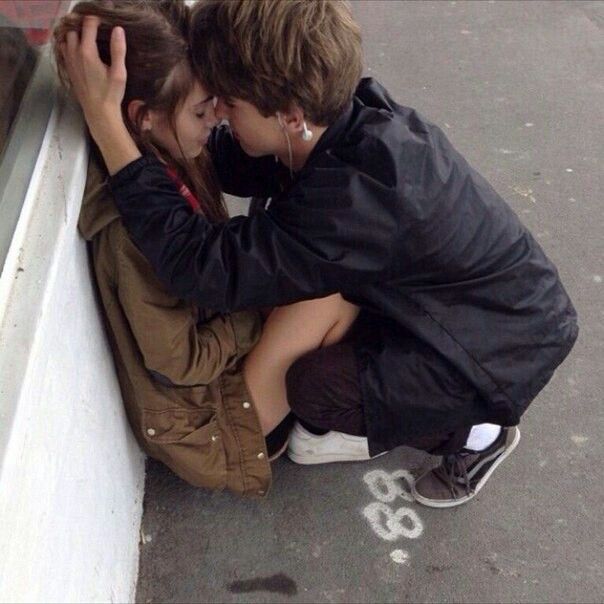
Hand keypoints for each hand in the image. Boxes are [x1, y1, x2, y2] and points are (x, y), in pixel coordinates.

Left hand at [60, 15, 140, 173]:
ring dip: (75, 34)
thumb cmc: (111, 94)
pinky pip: (64, 50)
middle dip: (83, 25)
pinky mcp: (68, 69)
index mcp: (87, 52)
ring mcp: (69, 61)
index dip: (96, 19)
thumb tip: (118, 29)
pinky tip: (80, 49)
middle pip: (74, 29)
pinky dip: (70, 44)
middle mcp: (75, 54)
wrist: (98, 113)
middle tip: (96, 27)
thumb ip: (118, 50)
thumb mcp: (119, 73)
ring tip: (87, 36)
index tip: (104, 20)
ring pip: (66, 38)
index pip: (88, 25)